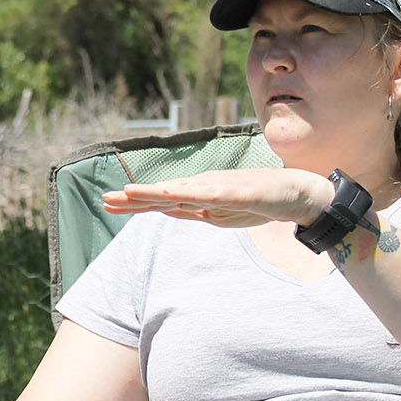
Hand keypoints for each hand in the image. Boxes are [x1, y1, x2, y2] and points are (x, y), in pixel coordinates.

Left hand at [101, 168, 331, 228]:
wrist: (294, 193)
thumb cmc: (255, 201)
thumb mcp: (218, 213)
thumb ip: (192, 211)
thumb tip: (165, 210)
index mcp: (198, 195)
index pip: (159, 200)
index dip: (134, 202)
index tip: (108, 203)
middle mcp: (204, 187)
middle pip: (164, 194)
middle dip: (135, 197)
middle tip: (106, 199)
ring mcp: (221, 188)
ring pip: (183, 191)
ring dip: (156, 192)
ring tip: (132, 192)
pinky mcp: (240, 191)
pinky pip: (214, 194)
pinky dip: (194, 194)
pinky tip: (177, 194)